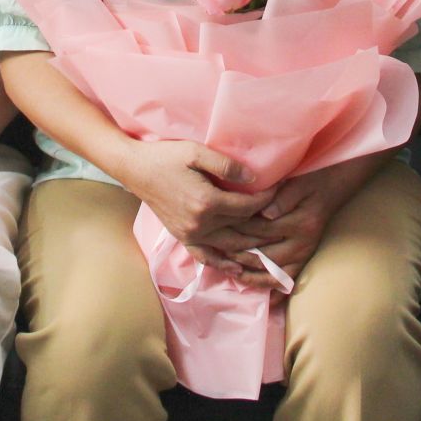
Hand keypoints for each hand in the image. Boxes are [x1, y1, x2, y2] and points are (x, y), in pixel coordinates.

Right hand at [117, 140, 275, 276]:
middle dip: (265, 224)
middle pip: (242, 228)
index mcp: (206, 202)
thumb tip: (254, 178)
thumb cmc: (166, 156)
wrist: (135, 169)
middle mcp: (200, 223)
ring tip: (272, 248)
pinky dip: (222, 264)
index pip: (247, 207)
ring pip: (228, 246)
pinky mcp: (182, 237)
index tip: (279, 190)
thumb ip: (226, 165)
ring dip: (251, 248)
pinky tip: (237, 269)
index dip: (267, 199)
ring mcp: (190, 234)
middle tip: (284, 218)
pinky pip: (205, 256)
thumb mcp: (196, 152)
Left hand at [223, 154, 381, 285]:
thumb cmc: (312, 181)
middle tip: (217, 252)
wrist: (334, 188)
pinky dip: (268, 287)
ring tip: (229, 270)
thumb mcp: (298, 183)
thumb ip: (282, 197)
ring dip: (250, 274)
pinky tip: (252, 286)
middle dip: (239, 254)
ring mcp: (305, 254)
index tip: (220, 228)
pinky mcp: (305, 259)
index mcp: (300, 223)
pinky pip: (285, 279)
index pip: (261, 230)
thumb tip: (265, 213)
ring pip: (272, 273)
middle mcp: (304, 244)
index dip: (239, 229)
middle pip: (264, 254)